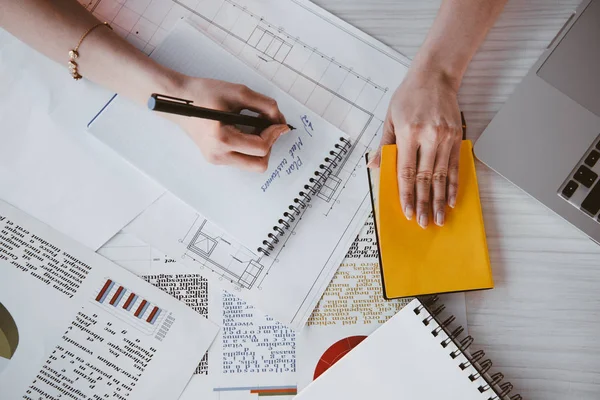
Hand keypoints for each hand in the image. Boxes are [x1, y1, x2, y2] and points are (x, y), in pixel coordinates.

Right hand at [171, 77, 289, 171]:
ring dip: (260, 148)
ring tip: (255, 128)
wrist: (178, 100)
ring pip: (251, 164)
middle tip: (268, 128)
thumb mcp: (238, 93)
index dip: (275, 134)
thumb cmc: (203, 93)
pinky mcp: (215, 158)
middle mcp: (218, 155)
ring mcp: (216, 159)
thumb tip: (280, 120)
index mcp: (222, 139)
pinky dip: (249, 148)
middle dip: (269, 146)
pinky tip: (244, 131)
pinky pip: (242, 159)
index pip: (260, 147)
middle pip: (259, 165)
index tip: (280, 123)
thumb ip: (265, 105)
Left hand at [372, 69, 461, 227]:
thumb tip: (374, 166)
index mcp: (409, 133)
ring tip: (437, 217)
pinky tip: (451, 199)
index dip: (407, 194)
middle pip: (425, 178)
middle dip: (423, 203)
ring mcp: (445, 137)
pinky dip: (453, 184)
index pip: (407, 171)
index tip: (407, 210)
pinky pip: (454, 166)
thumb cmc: (409, 95)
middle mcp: (429, 136)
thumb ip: (384, 145)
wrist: (435, 75)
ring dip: (439, 199)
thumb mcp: (390, 118)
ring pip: (442, 175)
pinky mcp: (456, 136)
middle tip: (422, 222)